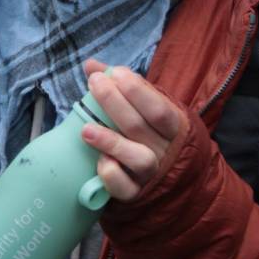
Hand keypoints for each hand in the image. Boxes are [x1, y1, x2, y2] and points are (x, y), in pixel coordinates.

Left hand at [79, 60, 186, 201]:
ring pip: (136, 158)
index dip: (137, 90)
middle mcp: (164, 150)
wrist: (172, 175)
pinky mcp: (135, 194)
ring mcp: (151, 174)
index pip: (158, 108)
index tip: (115, 73)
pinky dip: (112, 175)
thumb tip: (91, 65)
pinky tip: (99, 160)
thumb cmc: (153, 131)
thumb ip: (122, 85)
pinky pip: (125, 188)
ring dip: (110, 141)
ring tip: (85, 128)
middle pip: (139, 127)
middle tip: (95, 83)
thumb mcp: (148, 105)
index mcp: (173, 126)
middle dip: (114, 102)